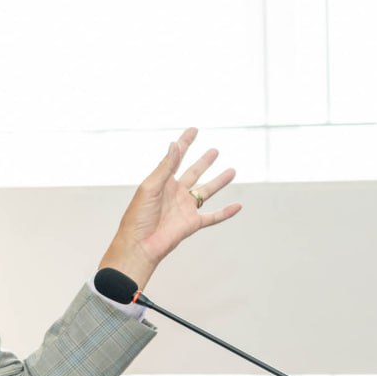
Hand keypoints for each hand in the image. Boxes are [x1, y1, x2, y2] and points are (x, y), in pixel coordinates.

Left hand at [99, 127, 240, 289]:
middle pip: (194, 173)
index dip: (185, 143)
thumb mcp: (150, 188)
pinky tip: (238, 206)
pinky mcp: (192, 224)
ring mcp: (185, 208)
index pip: (175, 158)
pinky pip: (213, 216)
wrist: (139, 245)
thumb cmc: (138, 217)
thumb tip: (175, 144)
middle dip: (204, 162)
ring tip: (232, 171)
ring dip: (219, 182)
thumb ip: (165, 167)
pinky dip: (226, 212)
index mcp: (162, 182)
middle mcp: (175, 193)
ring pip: (206, 192)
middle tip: (214, 150)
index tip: (194, 130)